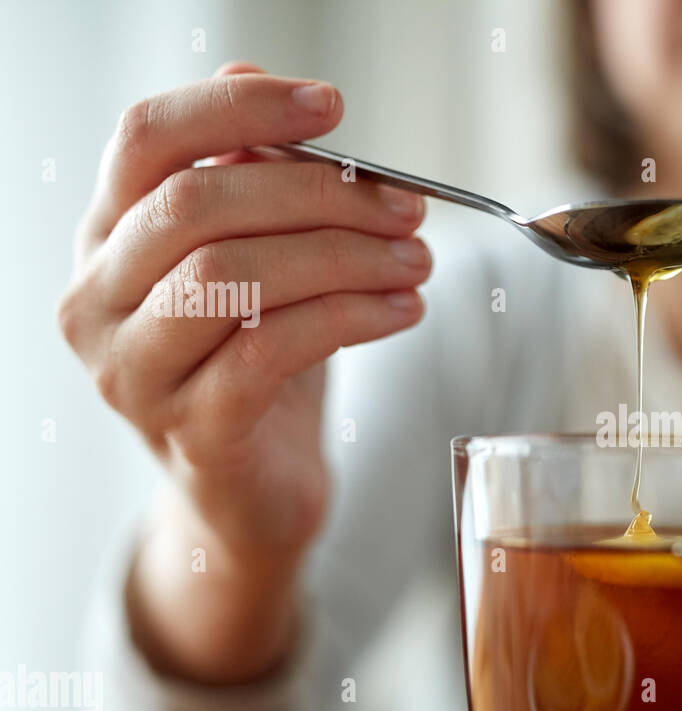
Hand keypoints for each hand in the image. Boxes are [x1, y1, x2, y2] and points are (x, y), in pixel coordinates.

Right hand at [57, 62, 432, 680]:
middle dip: (320, 194)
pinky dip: (351, 318)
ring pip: (234, 277)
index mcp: (107, 238)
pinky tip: (403, 311)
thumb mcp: (258, 264)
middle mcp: (98, 300)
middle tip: (408, 206)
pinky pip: (272, 351)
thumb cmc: (259, 367)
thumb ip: (250, 181)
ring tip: (417, 261)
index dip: (239, 108)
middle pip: (199, 204)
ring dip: (346, 257)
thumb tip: (261, 80)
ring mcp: (134, 372)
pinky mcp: (192, 430)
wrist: (254, 492)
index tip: (332, 107)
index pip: (147, 138)